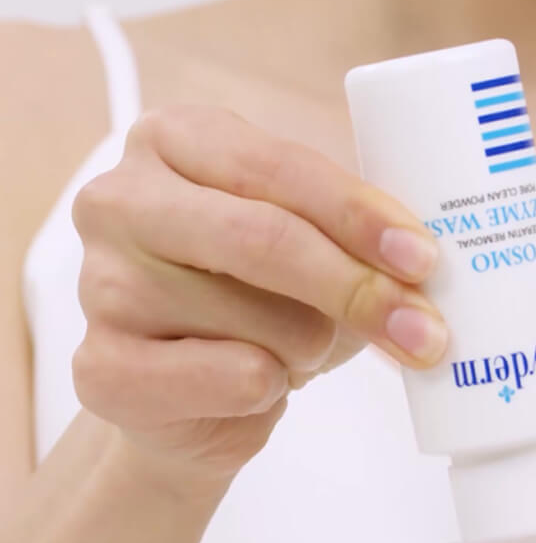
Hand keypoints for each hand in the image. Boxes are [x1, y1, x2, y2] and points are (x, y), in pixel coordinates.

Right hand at [72, 105, 444, 491]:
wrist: (193, 399)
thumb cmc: (260, 309)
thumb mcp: (310, 251)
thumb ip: (354, 237)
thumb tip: (427, 266)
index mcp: (175, 142)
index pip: (281, 169)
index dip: (361, 217)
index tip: (425, 260)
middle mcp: (121, 201)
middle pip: (265, 239)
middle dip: (358, 290)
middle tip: (422, 331)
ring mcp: (101, 285)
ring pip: (263, 322)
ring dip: (310, 348)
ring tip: (292, 351)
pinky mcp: (104, 368)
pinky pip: (234, 378)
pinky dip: (272, 388)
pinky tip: (254, 384)